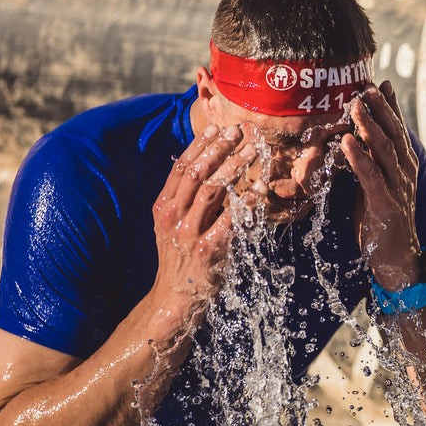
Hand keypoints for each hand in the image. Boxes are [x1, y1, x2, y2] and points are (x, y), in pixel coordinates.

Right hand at [150, 124, 257, 307]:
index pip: (181, 167)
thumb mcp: (173, 225)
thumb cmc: (181, 258)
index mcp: (163, 205)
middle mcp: (173, 215)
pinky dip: (249, 200)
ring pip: (213, 189)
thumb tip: (206, 168)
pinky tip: (261, 187)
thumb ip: (185, 200)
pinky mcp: (209, 248)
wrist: (175, 298)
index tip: (218, 128)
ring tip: (255, 150)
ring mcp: (190, 232)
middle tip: (240, 131)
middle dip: (220, 148)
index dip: (200, 145)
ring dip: (236, 166)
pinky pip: (232, 218)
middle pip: (197, 172)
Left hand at [341, 81, 419, 289]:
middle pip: (394, 134)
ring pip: (385, 150)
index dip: (390, 106)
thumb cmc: (383, 221)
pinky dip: (359, 158)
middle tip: (367, 87)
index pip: (398, 130)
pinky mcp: (385, 205)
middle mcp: (405, 173)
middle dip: (380, 109)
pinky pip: (371, 177)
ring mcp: (398, 188)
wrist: (398, 259)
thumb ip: (370, 163)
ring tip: (355, 106)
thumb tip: (354, 138)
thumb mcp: (377, 186)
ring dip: (369, 126)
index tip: (380, 83)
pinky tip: (347, 141)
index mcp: (404, 166)